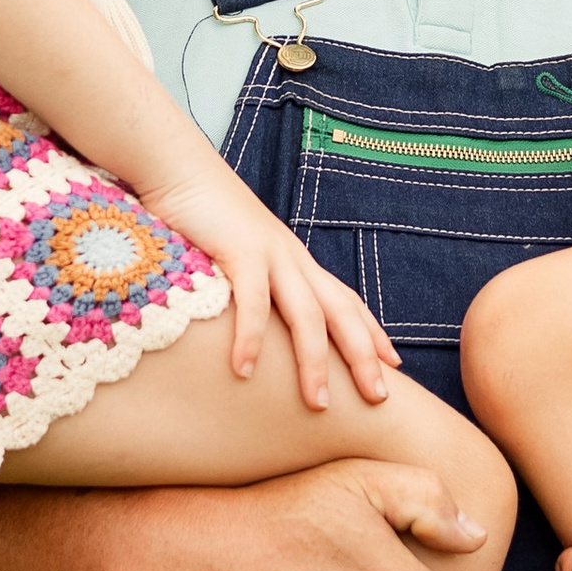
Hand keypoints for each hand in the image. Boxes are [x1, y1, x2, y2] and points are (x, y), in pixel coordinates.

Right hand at [141, 155, 398, 413]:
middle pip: (341, 313)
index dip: (371, 332)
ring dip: (314, 362)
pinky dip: (251, 338)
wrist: (178, 167)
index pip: (345, 300)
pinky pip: (252, 302)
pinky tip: (244, 371)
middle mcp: (293, 258)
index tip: (393, 365)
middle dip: (363, 357)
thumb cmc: (202, 214)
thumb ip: (250, 285)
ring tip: (317, 403)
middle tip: (378, 398)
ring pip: (307, 315)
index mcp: (295, 261)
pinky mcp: (240, 250)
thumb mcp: (237, 255)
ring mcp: (271, 254)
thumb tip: (249, 322)